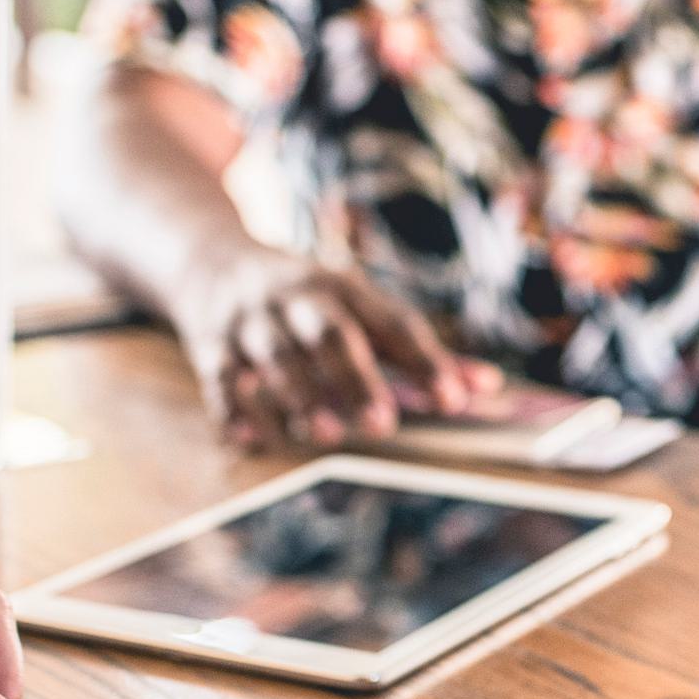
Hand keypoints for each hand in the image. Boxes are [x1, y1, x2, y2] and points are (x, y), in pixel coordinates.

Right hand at [171, 243, 499, 448]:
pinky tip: (253, 438)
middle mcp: (296, 297)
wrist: (212, 260)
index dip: (424, 360)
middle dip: (356, 378)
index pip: (391, 321)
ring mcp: (250, 319)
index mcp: (344, 286)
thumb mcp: (359, 308)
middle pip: (329, 333)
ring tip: (325, 435)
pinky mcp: (210, 343)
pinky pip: (220, 376)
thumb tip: (488, 388)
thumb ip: (417, 351)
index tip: (454, 399)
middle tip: (383, 425)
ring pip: (274, 355)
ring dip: (300, 394)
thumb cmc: (308, 299)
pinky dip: (234, 408)